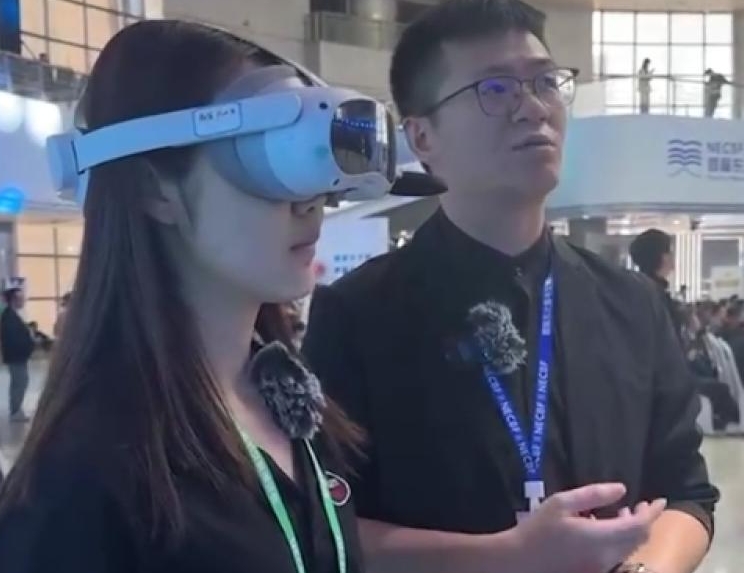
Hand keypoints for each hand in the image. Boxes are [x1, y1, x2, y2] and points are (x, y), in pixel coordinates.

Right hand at [511, 483, 665, 572]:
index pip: (639, 526)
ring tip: (623, 512)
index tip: (660, 500)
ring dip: (632, 530)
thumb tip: (622, 489)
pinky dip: (620, 540)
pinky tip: (605, 528)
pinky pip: (617, 555)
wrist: (520, 561)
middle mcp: (607, 556)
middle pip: (638, 539)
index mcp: (601, 537)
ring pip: (629, 548)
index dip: (652, 512)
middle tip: (642, 504)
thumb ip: (593, 494)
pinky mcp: (593, 571)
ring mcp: (601, 567)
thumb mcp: (561, 503)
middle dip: (644, 520)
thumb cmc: (538, 529)